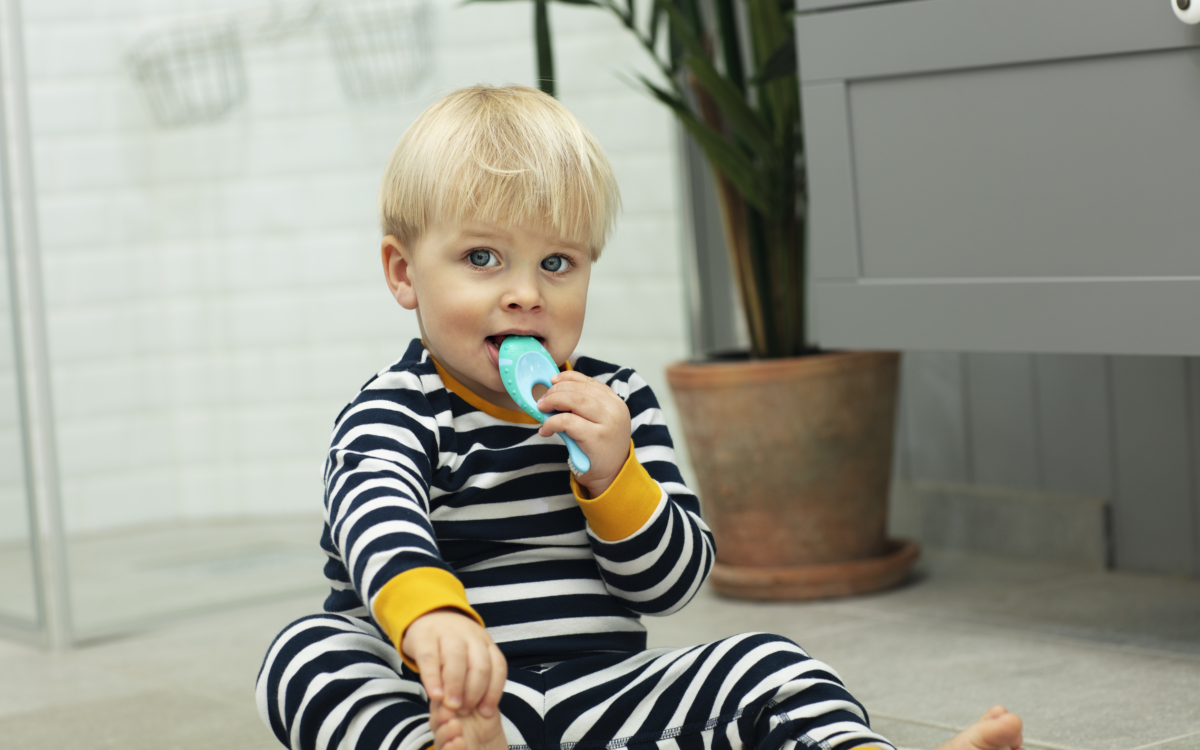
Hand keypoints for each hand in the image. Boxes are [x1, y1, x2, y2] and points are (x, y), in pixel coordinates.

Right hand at [402, 609, 506, 716]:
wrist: (429, 614)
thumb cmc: (453, 645)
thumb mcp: (472, 654)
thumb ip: (477, 677)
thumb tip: (484, 712)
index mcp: (486, 643)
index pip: (497, 667)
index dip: (493, 691)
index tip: (485, 712)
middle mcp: (470, 637)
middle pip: (479, 665)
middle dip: (475, 691)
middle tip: (465, 711)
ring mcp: (447, 635)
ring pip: (456, 659)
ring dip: (456, 685)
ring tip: (451, 706)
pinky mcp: (425, 637)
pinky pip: (430, 658)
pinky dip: (432, 678)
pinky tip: (434, 695)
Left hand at [536, 370, 631, 496]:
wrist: (612, 475)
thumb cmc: (600, 447)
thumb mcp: (599, 421)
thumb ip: (584, 406)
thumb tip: (554, 391)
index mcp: (615, 402)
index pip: (589, 382)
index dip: (568, 378)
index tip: (552, 381)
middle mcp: (614, 409)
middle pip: (580, 390)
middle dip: (557, 391)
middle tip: (542, 400)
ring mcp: (607, 423)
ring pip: (575, 401)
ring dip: (553, 402)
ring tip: (542, 410)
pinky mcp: (596, 437)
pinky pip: (568, 421)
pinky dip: (552, 422)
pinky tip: (546, 430)